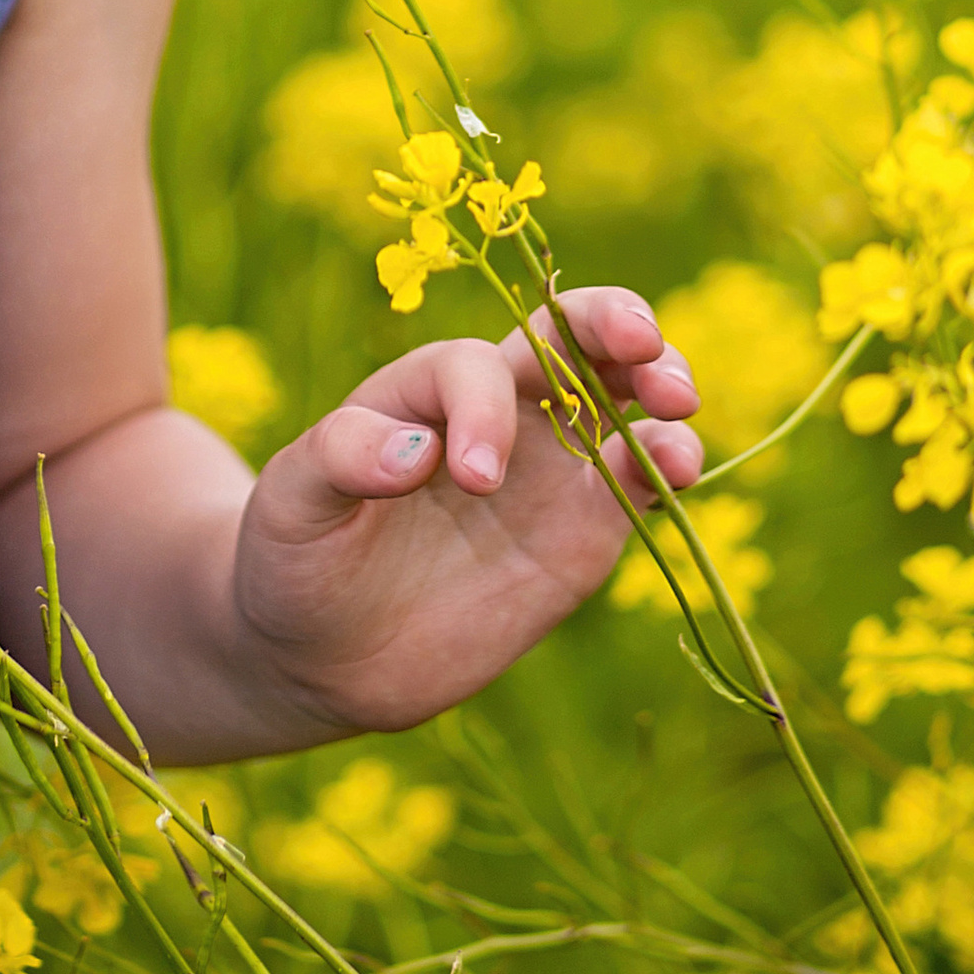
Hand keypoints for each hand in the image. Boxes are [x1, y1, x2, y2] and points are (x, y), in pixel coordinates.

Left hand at [230, 287, 702, 739]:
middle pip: (571, 337)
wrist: (321, 650)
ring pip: (623, 400)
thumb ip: (340, 457)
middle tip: (643, 346)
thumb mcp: (291, 501)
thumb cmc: (296, 553)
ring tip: (677, 403)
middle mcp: (495, 413)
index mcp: (424, 389)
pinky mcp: (581, 534)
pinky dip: (669, 466)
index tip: (472, 479)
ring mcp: (547, 470)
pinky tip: (682, 467)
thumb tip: (415, 453)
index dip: (485, 408)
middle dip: (614, 323)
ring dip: (661, 385)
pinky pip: (638, 484)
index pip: (475, 368)